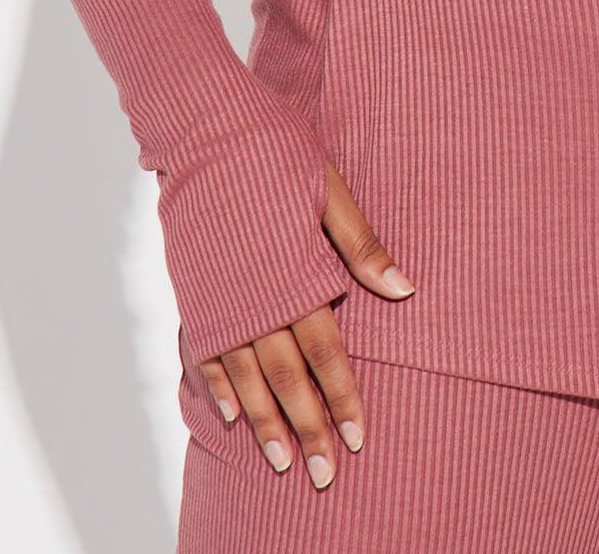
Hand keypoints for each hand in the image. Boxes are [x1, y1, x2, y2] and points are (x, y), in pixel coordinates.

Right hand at [197, 161, 415, 487]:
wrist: (204, 125)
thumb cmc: (274, 147)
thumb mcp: (328, 188)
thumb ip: (361, 245)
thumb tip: (405, 290)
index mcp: (293, 274)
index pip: (325, 352)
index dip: (342, 397)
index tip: (359, 438)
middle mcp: (253, 297)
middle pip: (285, 377)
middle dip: (307, 427)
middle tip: (323, 473)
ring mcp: (218, 297)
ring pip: (244, 376)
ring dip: (264, 422)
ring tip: (283, 460)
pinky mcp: (194, 289)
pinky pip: (205, 351)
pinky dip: (217, 387)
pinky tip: (231, 415)